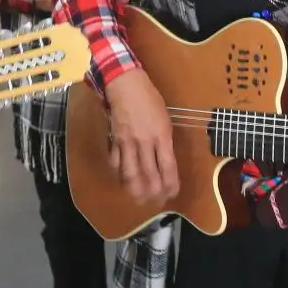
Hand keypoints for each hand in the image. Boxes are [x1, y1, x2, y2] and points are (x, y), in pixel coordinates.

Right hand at [105, 70, 177, 204]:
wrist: (125, 85)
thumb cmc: (149, 98)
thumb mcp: (165, 119)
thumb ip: (164, 140)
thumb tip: (164, 160)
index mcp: (162, 136)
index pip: (168, 167)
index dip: (170, 184)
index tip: (172, 194)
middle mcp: (145, 142)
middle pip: (150, 175)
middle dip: (154, 192)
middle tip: (157, 202)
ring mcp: (128, 143)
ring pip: (131, 173)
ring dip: (135, 189)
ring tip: (139, 199)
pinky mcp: (114, 140)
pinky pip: (116, 162)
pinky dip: (119, 174)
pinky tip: (122, 181)